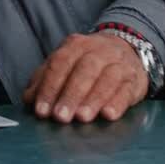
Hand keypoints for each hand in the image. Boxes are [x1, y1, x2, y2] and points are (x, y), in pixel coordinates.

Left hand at [22, 32, 146, 122]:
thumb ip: (45, 80)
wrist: (126, 49)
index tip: (41, 110)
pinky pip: (127, 90)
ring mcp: (119, 63)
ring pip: (107, 79)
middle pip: (84, 71)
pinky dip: (117, 102)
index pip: (59, 64)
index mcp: (75, 45)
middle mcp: (98, 51)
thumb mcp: (64, 65)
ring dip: (93, 100)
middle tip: (60, 117)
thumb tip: (29, 99)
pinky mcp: (135, 79)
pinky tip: (109, 115)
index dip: (49, 87)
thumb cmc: (87, 64)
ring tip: (82, 118)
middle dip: (70, 95)